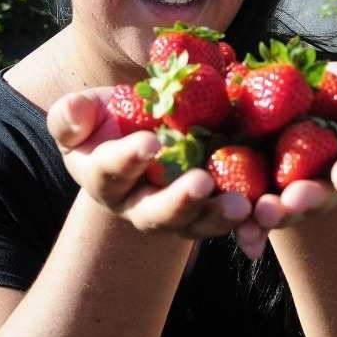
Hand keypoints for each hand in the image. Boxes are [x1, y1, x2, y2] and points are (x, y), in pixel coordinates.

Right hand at [46, 88, 264, 252]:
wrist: (142, 131)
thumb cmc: (106, 119)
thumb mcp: (81, 113)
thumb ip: (70, 115)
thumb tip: (73, 112)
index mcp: (104, 179)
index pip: (111, 172)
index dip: (127, 158)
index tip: (149, 141)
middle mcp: (138, 206)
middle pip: (156, 214)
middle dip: (178, 201)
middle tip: (200, 184)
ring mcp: (177, 213)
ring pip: (196, 224)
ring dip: (218, 216)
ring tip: (242, 205)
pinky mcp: (209, 209)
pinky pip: (228, 219)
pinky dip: (248, 221)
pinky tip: (266, 210)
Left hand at [252, 61, 336, 231]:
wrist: (285, 91)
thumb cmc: (332, 87)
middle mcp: (326, 177)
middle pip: (321, 194)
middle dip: (308, 199)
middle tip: (294, 201)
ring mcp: (291, 185)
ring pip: (287, 208)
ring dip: (276, 216)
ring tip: (262, 215)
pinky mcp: (259, 187)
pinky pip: (254, 211)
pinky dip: (250, 229)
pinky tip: (246, 238)